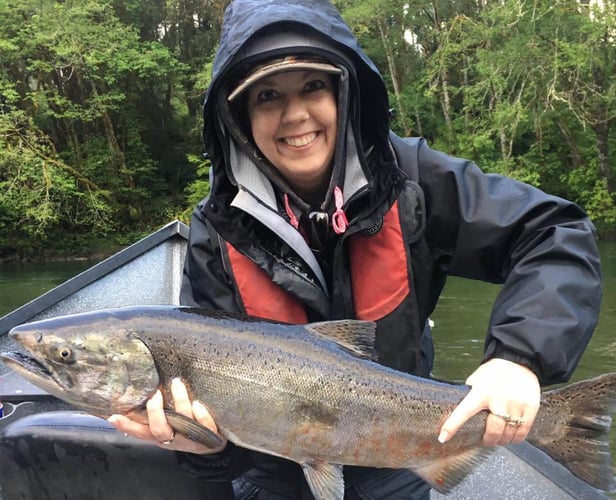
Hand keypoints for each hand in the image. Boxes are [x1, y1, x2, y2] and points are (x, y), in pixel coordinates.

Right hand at [108, 378, 222, 453]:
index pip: (139, 432)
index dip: (126, 425)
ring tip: (177, 384)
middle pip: (159, 430)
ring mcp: (190, 437)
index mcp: (159, 435)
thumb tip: (134, 395)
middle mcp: (172, 438)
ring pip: (183, 421)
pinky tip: (197, 404)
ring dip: (179, 401)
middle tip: (154, 394)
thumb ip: (152, 414)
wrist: (212, 445)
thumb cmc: (184, 429)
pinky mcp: (209, 435)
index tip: (114, 416)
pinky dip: (200, 415)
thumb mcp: (166, 424)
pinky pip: (204, 426)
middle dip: (155, 412)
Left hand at [438, 358, 539, 445]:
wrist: (518, 360)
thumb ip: (470, 395)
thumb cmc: (494, 372)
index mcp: (480, 392)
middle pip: (494, 431)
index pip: (463, 411)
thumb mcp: (476, 380)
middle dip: (488, 440)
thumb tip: (459, 412)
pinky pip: (523, 431)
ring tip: (500, 438)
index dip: (452, 426)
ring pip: (509, 434)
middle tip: (486, 440)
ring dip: (503, 440)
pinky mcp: (530, 407)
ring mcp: (516, 404)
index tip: (442, 437)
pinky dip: (516, 438)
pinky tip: (512, 436)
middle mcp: (498, 399)